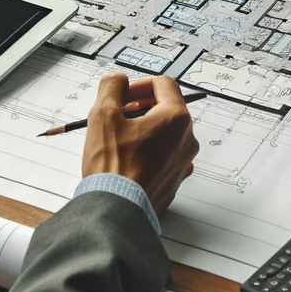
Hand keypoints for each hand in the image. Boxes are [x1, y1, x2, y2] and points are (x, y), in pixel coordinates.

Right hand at [81, 73, 198, 216]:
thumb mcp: (103, 115)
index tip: (123, 95)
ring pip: (166, 133)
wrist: (117, 211)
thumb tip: (118, 80)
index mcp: (176, 118)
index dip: (139, 85)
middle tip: (120, 115)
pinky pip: (165, 155)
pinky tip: (128, 160)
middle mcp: (187, 139)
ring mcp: (183, 162)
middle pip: (167, 108)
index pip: (164, 85)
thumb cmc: (113, 167)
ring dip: (145, 129)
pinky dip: (149, 151)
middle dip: (142, 106)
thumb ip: (112, 87)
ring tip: (120, 139)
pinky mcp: (175, 180)